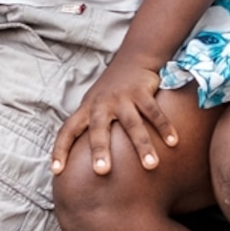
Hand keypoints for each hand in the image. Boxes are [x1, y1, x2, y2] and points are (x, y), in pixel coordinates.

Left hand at [50, 60, 179, 179]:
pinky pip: (154, 112)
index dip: (60, 150)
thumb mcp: (94, 106)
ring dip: (143, 145)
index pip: (67, 131)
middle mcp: (101, 104)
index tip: (55, 171)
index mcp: (86, 110)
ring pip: (132, 124)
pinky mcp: (141, 92)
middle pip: (98, 129)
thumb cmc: (111, 92)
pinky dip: (165, 127)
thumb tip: (84, 165)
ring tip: (151, 166)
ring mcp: (122, 97)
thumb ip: (89, 129)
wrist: (132, 58)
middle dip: (100, 150)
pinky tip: (174, 142)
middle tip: (102, 171)